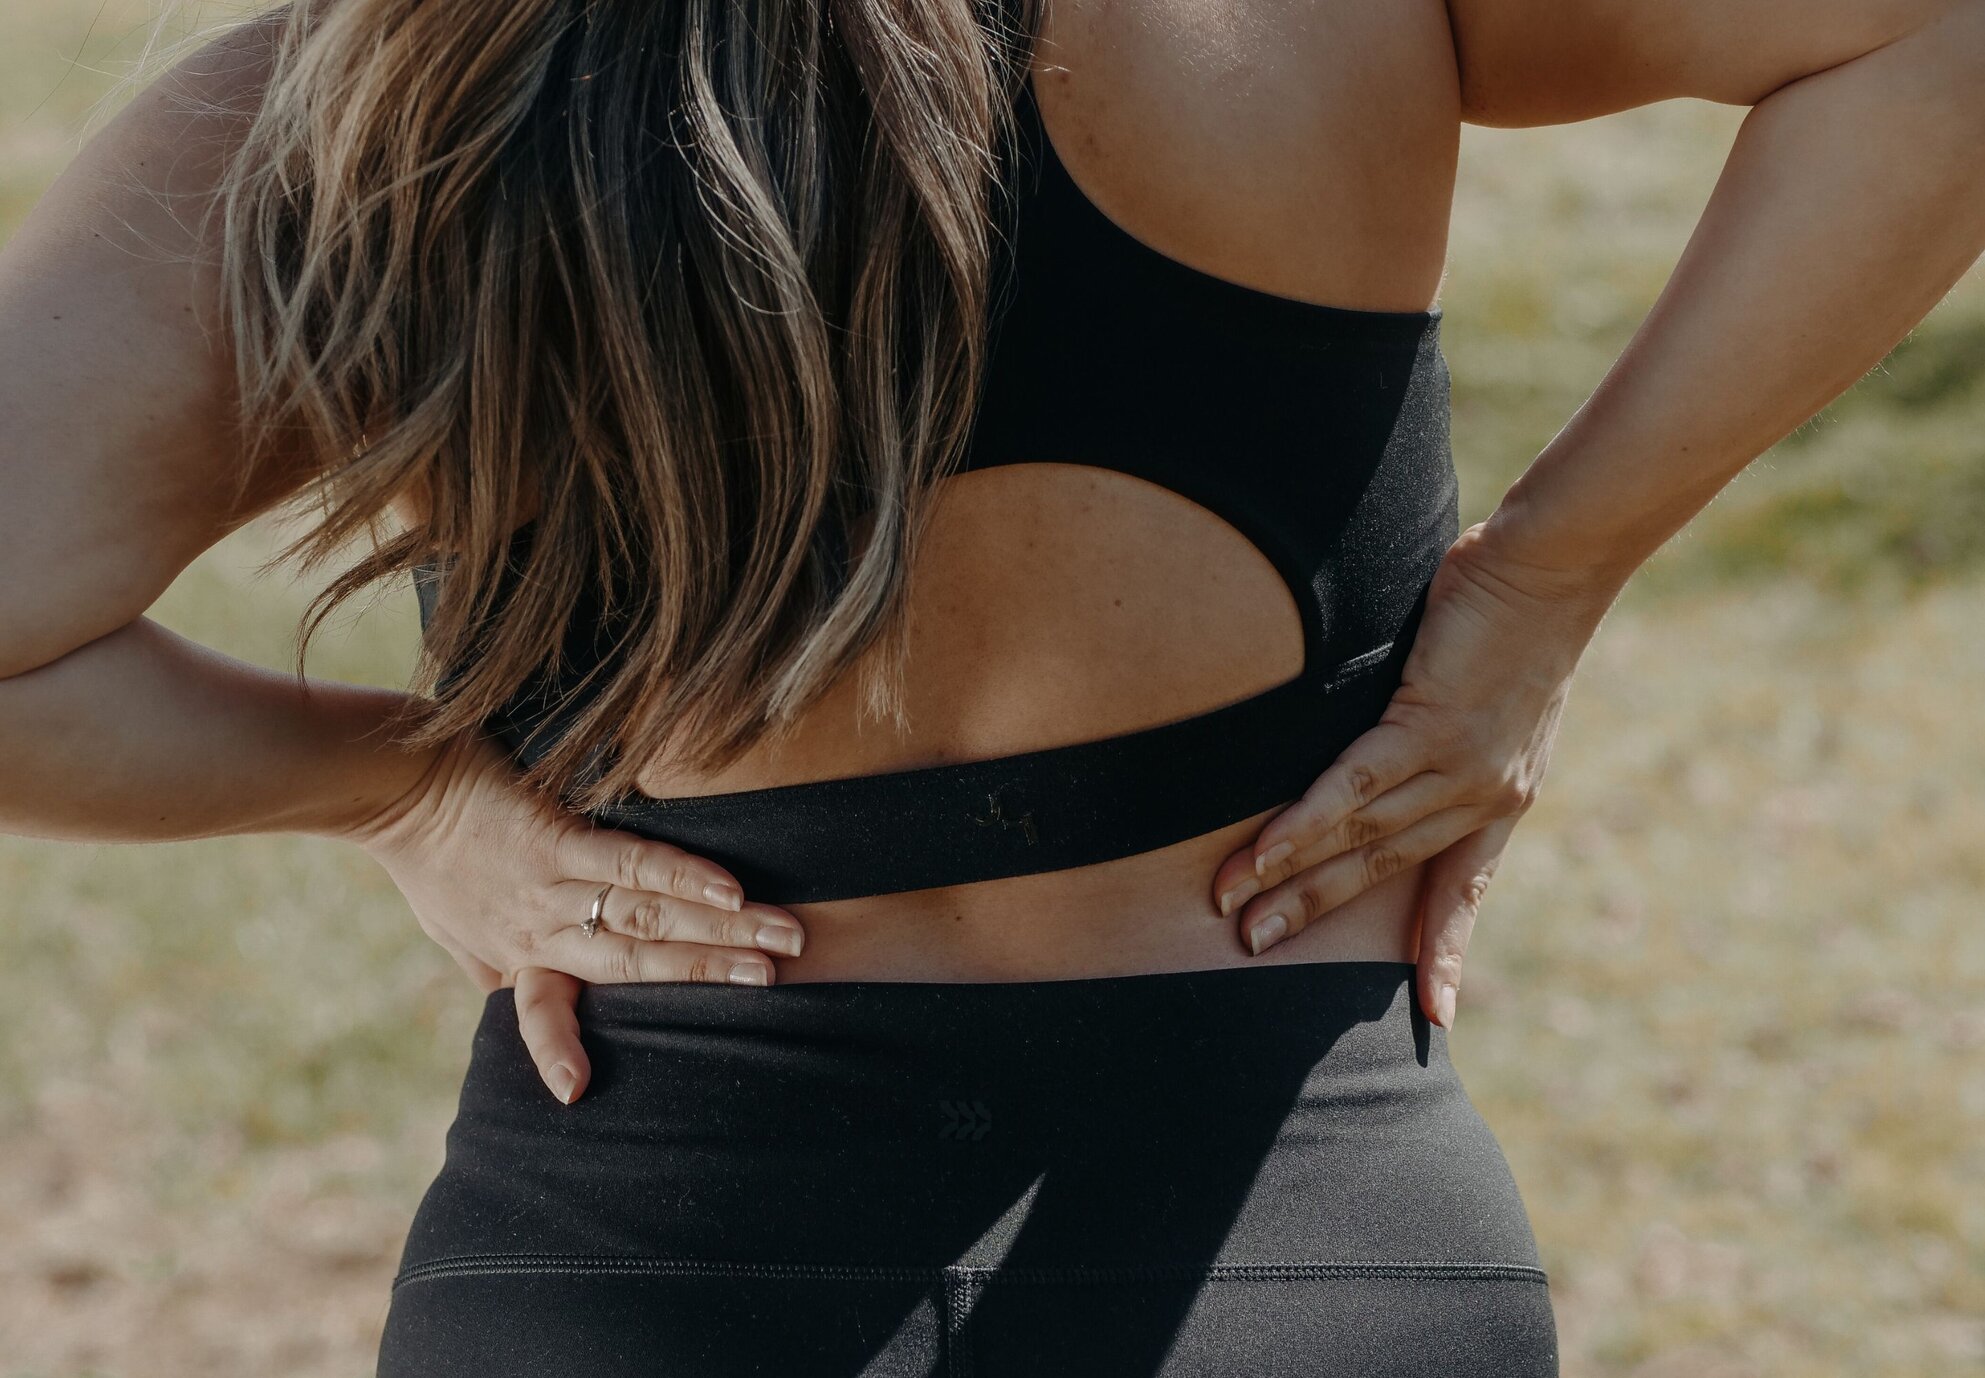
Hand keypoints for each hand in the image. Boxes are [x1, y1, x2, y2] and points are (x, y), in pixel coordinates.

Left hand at [343, 730, 805, 1102]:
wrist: (393, 785)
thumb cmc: (424, 854)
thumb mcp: (448, 923)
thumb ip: (489, 957)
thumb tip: (510, 984)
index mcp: (514, 952)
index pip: (544, 1011)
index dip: (559, 1050)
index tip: (576, 1093)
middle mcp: (538, 927)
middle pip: (637, 961)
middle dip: (714, 971)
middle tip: (781, 981)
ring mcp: (551, 882)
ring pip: (646, 916)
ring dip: (721, 929)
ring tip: (781, 937)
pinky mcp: (556, 835)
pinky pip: (629, 861)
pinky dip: (682, 876)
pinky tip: (728, 888)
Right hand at [1209, 518, 1620, 1029]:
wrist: (1554, 564)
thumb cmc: (1514, 607)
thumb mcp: (1493, 690)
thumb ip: (1447, 727)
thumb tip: (1401, 727)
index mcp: (1505, 795)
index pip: (1466, 887)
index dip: (1444, 947)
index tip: (1433, 1011)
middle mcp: (1484, 795)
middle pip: (1386, 869)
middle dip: (1317, 913)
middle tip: (1256, 949)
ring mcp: (1458, 765)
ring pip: (1363, 837)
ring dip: (1293, 876)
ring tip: (1238, 908)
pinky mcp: (1429, 724)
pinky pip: (1356, 784)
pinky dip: (1307, 822)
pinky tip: (1267, 849)